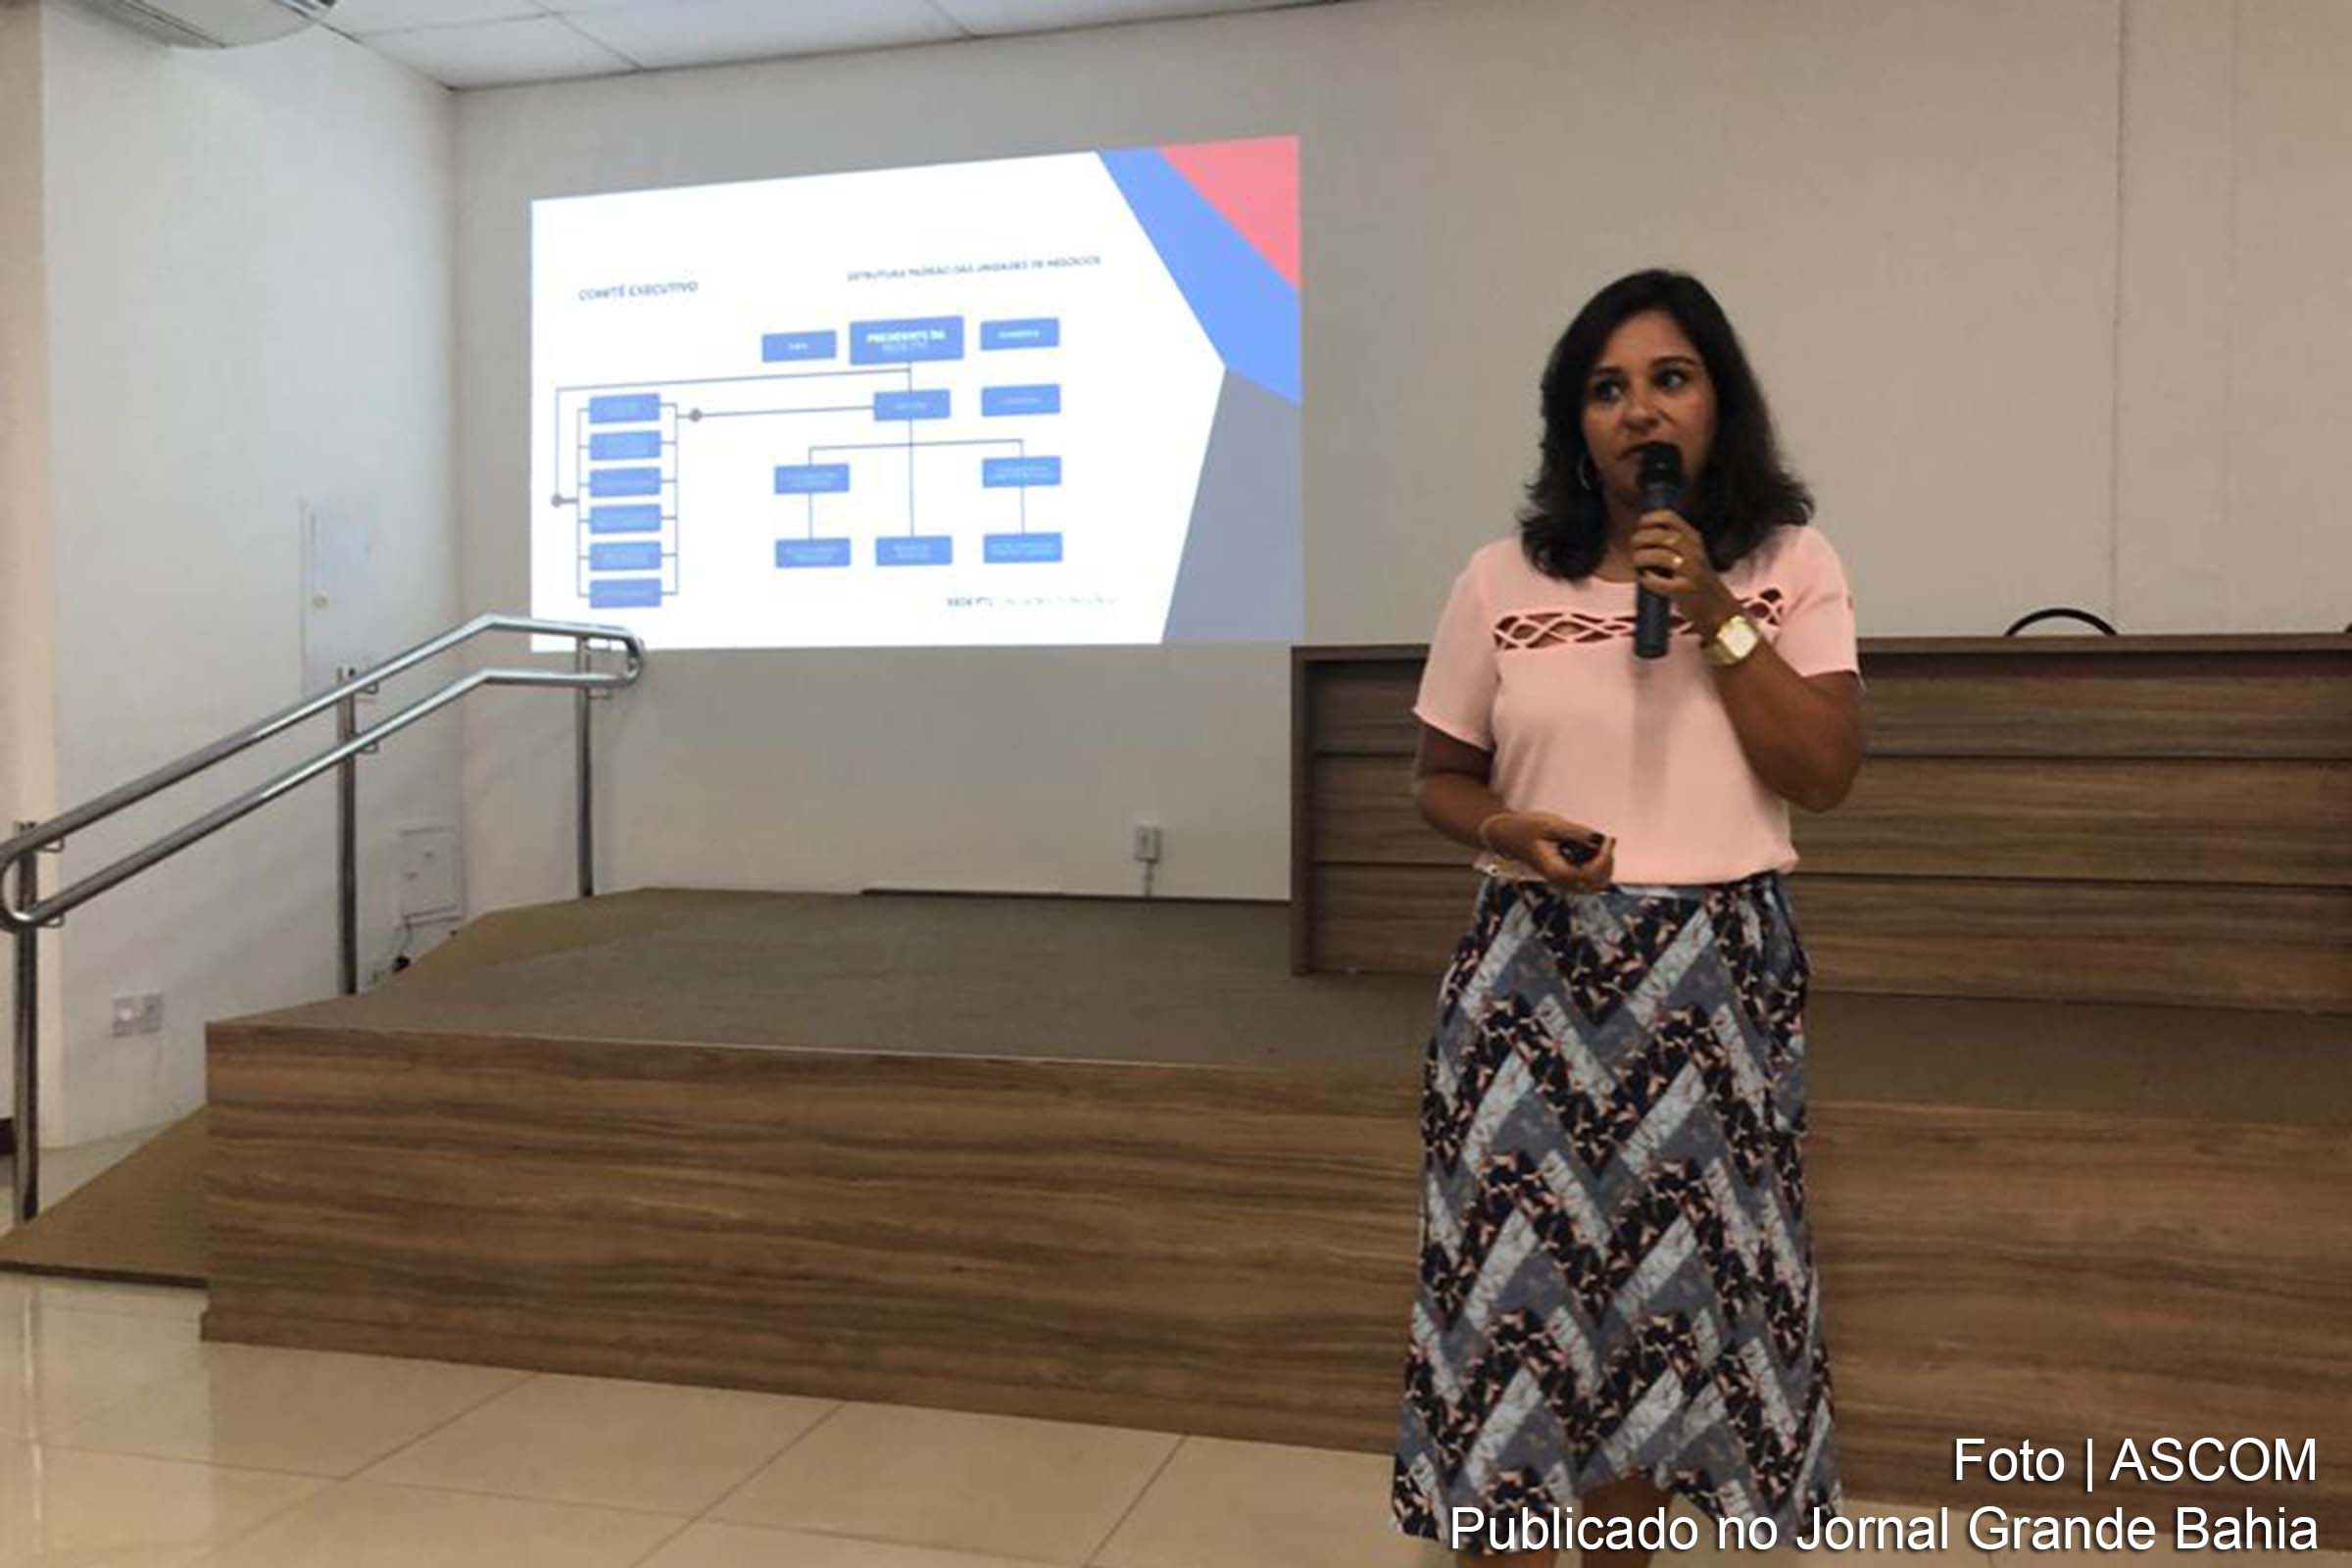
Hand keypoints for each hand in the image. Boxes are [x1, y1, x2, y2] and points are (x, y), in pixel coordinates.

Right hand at [1483, 812, 1615, 892]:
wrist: (1510, 836)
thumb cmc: (1526, 829)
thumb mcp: (1550, 825)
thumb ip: (1575, 832)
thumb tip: (1599, 837)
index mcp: (1556, 872)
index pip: (1589, 874)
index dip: (1603, 858)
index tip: (1607, 839)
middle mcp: (1561, 882)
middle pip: (1597, 884)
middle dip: (1607, 863)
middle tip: (1607, 841)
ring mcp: (1565, 882)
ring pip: (1596, 884)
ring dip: (1605, 865)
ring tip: (1603, 843)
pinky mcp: (1568, 877)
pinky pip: (1590, 879)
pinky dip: (1599, 865)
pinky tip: (1598, 847)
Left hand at [1630, 510, 1739, 635]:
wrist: (1719, 609)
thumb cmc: (1699, 582)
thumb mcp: (1692, 555)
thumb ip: (1674, 543)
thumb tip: (1642, 534)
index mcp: (1694, 540)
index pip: (1669, 518)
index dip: (1649, 519)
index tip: (1639, 526)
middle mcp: (1695, 552)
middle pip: (1663, 536)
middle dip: (1641, 539)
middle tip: (1633, 547)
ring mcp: (1692, 571)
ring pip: (1661, 556)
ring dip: (1642, 558)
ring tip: (1636, 563)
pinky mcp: (1685, 591)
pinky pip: (1659, 582)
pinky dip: (1647, 579)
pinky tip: (1644, 579)